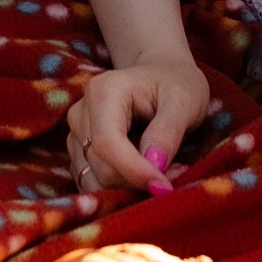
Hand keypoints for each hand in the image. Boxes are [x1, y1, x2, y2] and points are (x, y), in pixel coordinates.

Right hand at [65, 55, 211, 196]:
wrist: (161, 74)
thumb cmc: (176, 83)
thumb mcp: (184, 100)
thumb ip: (168, 131)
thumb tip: (154, 164)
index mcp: (104, 91)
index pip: (107, 143)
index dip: (134, 171)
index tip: (164, 187)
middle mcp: (82, 111)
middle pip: (101, 167)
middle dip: (139, 180)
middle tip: (178, 174)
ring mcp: (76, 132)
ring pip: (96, 180)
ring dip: (131, 186)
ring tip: (165, 170)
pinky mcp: (79, 150)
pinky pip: (94, 182)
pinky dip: (122, 187)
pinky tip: (147, 172)